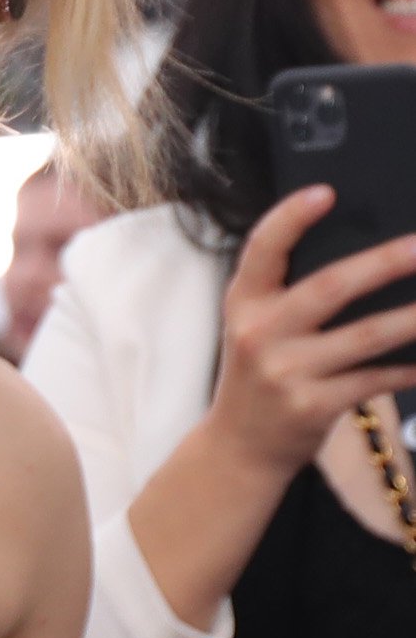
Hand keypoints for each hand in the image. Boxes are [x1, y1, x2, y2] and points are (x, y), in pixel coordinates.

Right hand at [199, 186, 415, 479]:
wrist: (239, 445)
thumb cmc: (261, 372)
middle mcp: (259, 333)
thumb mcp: (255, 328)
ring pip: (366, 336)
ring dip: (415, 317)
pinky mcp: (313, 406)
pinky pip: (377, 379)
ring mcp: (286, 372)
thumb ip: (289, 296)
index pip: (261, 250)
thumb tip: (372, 264)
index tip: (325, 192)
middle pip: (329, 288)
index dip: (290, 218)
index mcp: (243, 303)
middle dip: (384, 262)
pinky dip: (411, 366)